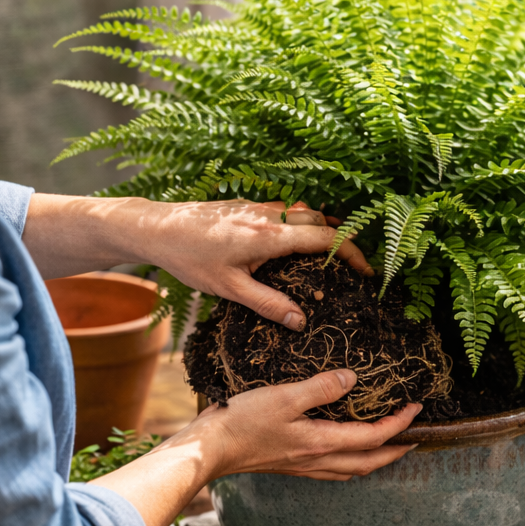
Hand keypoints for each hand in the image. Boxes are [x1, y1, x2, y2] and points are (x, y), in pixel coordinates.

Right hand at [90, 370, 421, 525]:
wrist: (210, 450)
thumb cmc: (243, 422)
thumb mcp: (284, 396)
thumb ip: (321, 388)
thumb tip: (352, 379)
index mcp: (321, 443)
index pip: (374, 437)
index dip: (400, 423)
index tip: (417, 408)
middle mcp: (318, 460)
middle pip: (370, 462)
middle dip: (397, 450)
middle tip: (415, 436)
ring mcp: (304, 467)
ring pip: (353, 469)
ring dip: (376, 459)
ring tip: (389, 445)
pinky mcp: (291, 465)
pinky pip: (334, 469)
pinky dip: (351, 461)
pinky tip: (345, 451)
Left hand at [149, 200, 372, 330]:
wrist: (156, 227)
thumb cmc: (190, 258)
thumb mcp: (229, 289)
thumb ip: (268, 304)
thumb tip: (301, 321)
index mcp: (271, 236)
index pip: (327, 238)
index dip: (353, 253)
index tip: (367, 271)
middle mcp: (270, 214)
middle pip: (322, 220)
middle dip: (341, 240)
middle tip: (351, 267)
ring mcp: (258, 205)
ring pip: (303, 212)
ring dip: (320, 230)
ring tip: (328, 257)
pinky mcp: (246, 204)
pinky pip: (284, 211)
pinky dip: (298, 225)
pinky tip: (289, 246)